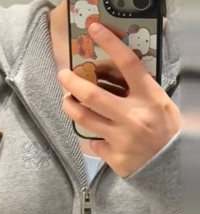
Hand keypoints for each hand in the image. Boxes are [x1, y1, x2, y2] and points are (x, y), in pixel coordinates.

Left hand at [58, 21, 180, 177]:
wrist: (170, 165)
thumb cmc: (163, 129)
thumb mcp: (159, 103)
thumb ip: (137, 90)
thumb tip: (108, 74)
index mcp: (148, 97)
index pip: (127, 64)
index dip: (110, 44)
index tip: (94, 30)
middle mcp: (134, 116)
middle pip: (93, 95)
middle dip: (72, 82)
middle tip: (63, 75)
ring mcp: (122, 138)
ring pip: (85, 119)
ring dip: (70, 107)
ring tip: (67, 100)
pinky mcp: (114, 157)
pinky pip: (94, 142)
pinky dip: (94, 137)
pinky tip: (100, 136)